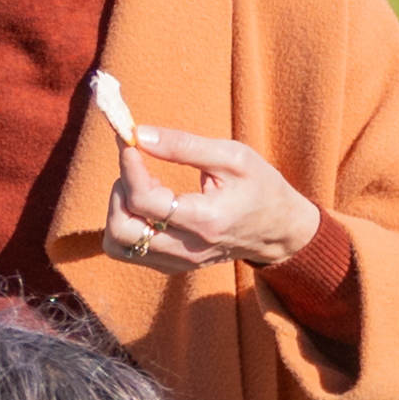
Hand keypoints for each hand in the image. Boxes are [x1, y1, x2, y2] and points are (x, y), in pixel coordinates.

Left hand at [101, 114, 324, 276]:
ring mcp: (178, 261)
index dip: (128, 167)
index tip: (130, 142)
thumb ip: (184, 145)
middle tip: (138, 168)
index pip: (144, 201)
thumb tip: (139, 135)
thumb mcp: (233, 157)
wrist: (280, 231)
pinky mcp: (172, 265)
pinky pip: (129, 251)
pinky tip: (149, 204)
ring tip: (141, 188)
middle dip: (118, 191)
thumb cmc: (261, 187)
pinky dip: (127, 223)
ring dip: (118, 211)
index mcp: (205, 220)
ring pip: (118, 245)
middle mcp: (188, 248)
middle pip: (122, 229)